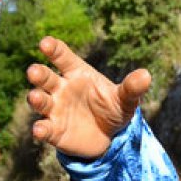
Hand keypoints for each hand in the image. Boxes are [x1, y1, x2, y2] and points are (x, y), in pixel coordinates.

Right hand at [26, 36, 151, 158]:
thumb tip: (146, 75)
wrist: (109, 138)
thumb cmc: (113, 109)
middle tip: (33, 71)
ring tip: (36, 97)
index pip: (62, 56)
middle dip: (38, 73)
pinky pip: (44, 128)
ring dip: (35, 98)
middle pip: (45, 77)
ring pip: (40, 100)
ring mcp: (55, 109)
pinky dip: (40, 129)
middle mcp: (61, 88)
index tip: (45, 43)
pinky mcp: (54, 131)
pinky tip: (39, 130)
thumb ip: (132, 87)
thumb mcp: (126, 99)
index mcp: (77, 73)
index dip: (53, 48)